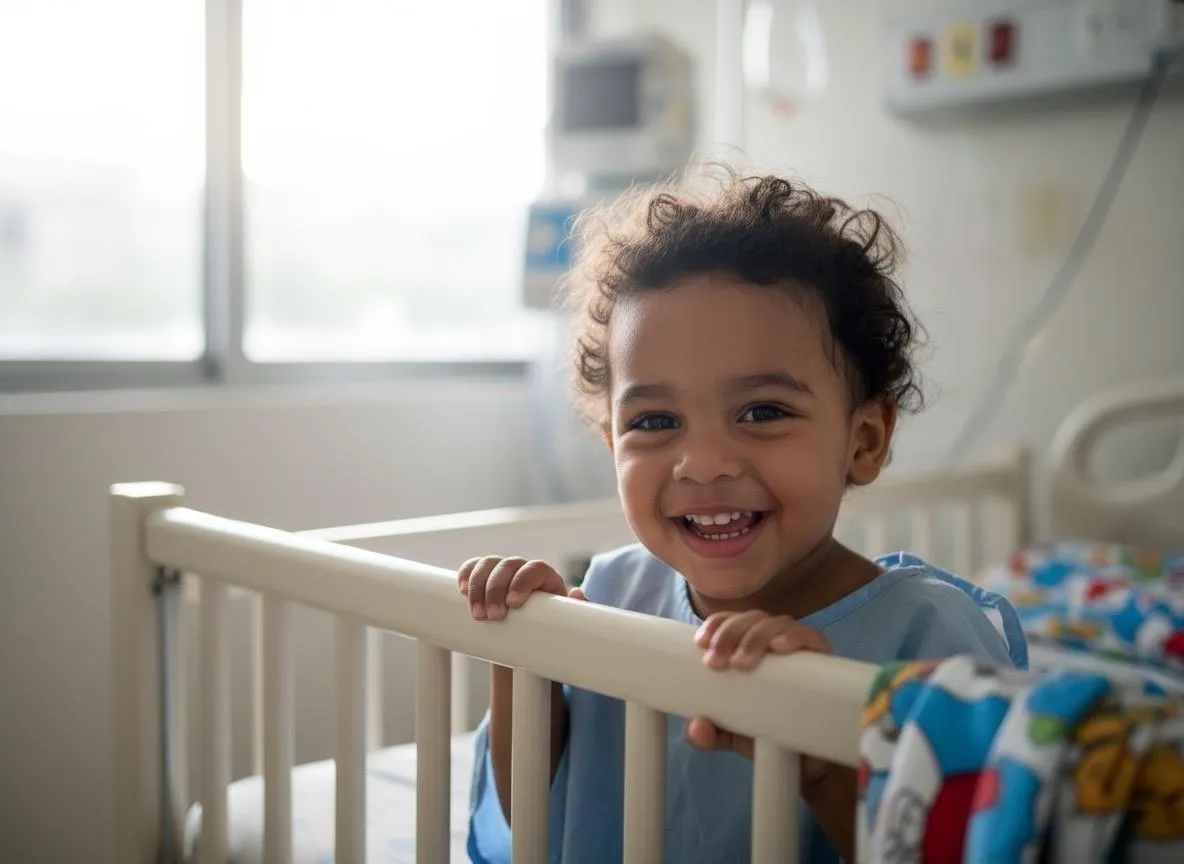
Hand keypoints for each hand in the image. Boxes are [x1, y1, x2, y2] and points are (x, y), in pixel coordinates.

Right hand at [457, 556, 586, 620]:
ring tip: (477, 614)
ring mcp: (502, 572)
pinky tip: (460, 591)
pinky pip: (473, 567)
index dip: (523, 581)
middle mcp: (522, 570)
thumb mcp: (565, 624)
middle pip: (508, 566)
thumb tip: (577, 594)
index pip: (536, 568)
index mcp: (545, 578)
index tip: (513, 603)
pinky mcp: (485, 578)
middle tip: (492, 617)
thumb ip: (576, 611)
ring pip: (489, 565)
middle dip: (496, 589)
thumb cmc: (551, 629)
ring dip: (478, 586)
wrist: (532, 638)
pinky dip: (466, 575)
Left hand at [686, 610, 832, 786]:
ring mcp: (799, 649)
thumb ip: (709, 734)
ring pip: (777, 623)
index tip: (700, 644)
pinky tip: (780, 647)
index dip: (716, 624)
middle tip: (716, 663)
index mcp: (749, 649)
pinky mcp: (824, 660)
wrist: (805, 764)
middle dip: (730, 634)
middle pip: (751, 619)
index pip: (731, 621)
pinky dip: (794, 636)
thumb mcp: (730, 736)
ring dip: (756, 636)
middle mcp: (773, 642)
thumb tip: (697, 728)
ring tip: (742, 662)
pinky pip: (812, 637)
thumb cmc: (766, 737)